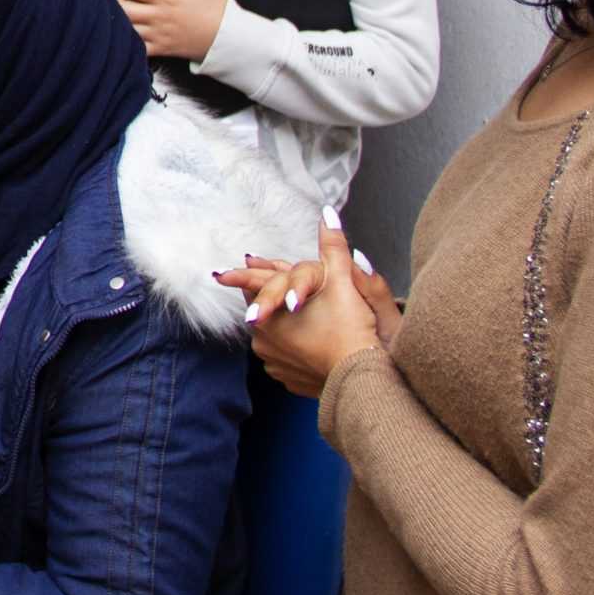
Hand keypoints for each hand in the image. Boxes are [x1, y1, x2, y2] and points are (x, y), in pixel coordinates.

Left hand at [106, 0, 230, 61]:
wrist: (229, 40)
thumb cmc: (218, 10)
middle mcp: (159, 16)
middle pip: (124, 9)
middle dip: (106, 1)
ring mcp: (158, 34)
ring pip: (127, 28)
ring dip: (111, 21)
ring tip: (95, 14)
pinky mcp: (161, 49)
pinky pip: (137, 49)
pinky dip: (123, 44)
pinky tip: (112, 39)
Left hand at [213, 209, 397, 396]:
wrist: (366, 381)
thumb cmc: (355, 330)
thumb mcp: (346, 282)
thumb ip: (334, 247)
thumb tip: (328, 213)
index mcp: (269, 314)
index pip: (254, 286)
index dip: (250, 274)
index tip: (227, 270)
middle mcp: (264, 341)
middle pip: (263, 310)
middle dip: (269, 297)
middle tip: (273, 290)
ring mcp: (275, 364)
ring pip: (273, 335)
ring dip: (281, 325)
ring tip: (293, 316)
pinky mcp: (289, 381)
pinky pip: (286, 358)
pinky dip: (294, 348)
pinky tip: (308, 343)